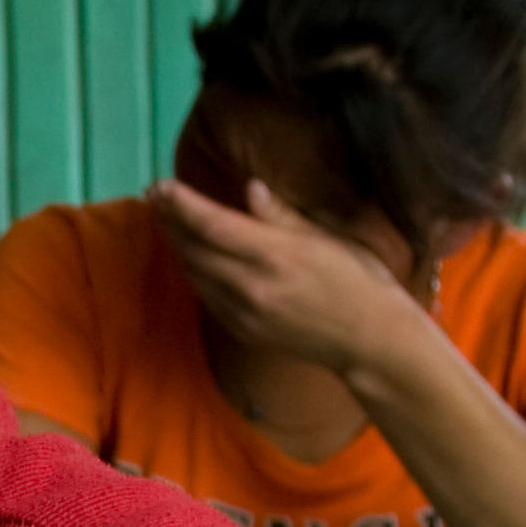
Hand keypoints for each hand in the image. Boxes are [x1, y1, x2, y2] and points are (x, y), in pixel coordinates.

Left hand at [146, 174, 437, 378]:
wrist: (371, 341)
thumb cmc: (361, 281)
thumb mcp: (328, 239)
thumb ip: (282, 216)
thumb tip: (250, 188)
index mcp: (277, 255)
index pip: (213, 225)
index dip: (181, 204)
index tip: (161, 185)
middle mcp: (253, 285)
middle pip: (194, 249)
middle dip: (169, 219)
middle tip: (154, 194)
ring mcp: (244, 312)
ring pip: (195, 273)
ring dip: (176, 244)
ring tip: (165, 217)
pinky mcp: (242, 330)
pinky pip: (206, 294)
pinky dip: (193, 270)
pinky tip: (190, 253)